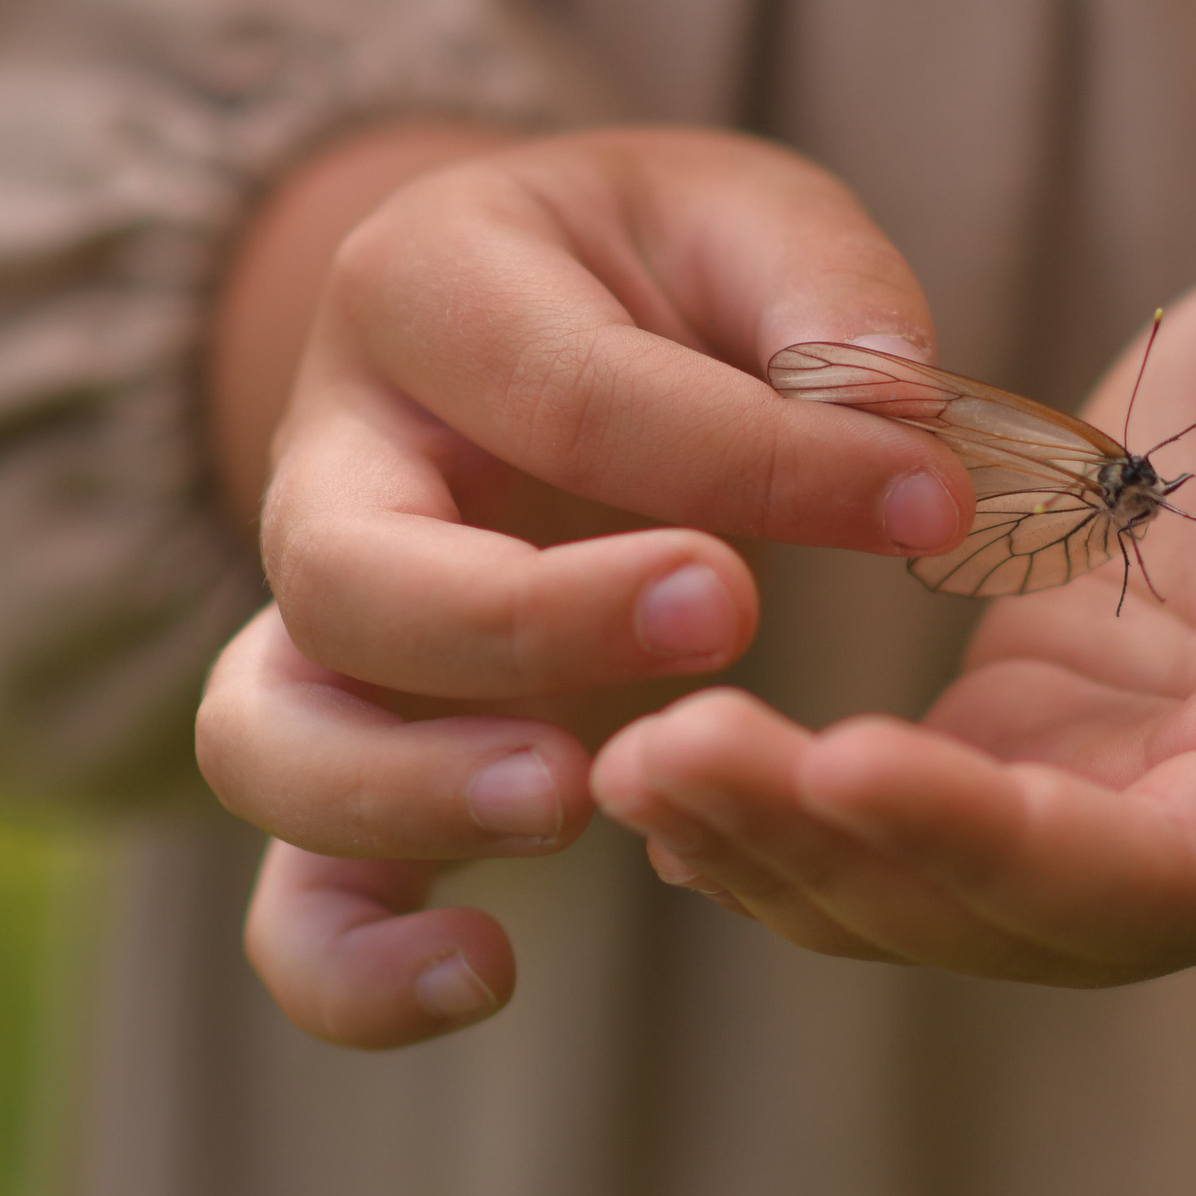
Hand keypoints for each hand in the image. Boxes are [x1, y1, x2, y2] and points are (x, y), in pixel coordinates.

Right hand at [195, 125, 975, 1045]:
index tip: (927, 501)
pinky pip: (292, 891)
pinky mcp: (356, 756)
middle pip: (348, 569)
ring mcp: (322, 627)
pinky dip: (352, 963)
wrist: (542, 312)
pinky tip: (487, 974)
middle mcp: (331, 462)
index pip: (571, 394)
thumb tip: (897, 406)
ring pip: (268, 734)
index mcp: (428, 290)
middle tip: (727, 614)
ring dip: (413, 788)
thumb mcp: (751, 221)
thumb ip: (825, 293)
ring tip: (576, 795)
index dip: (759, 456)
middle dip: (535, 615)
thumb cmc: (660, 269)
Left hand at [590, 150, 1195, 982]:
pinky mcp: (1053, 710)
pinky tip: (678, 752)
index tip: (845, 765)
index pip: (1159, 880)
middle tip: (665, 761)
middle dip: (839, 855)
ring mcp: (1130, 777)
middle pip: (1017, 909)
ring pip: (940, 876)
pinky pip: (913, 793)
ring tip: (637, 767)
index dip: (1000, 846)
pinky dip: (799, 796)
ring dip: (788, 843)